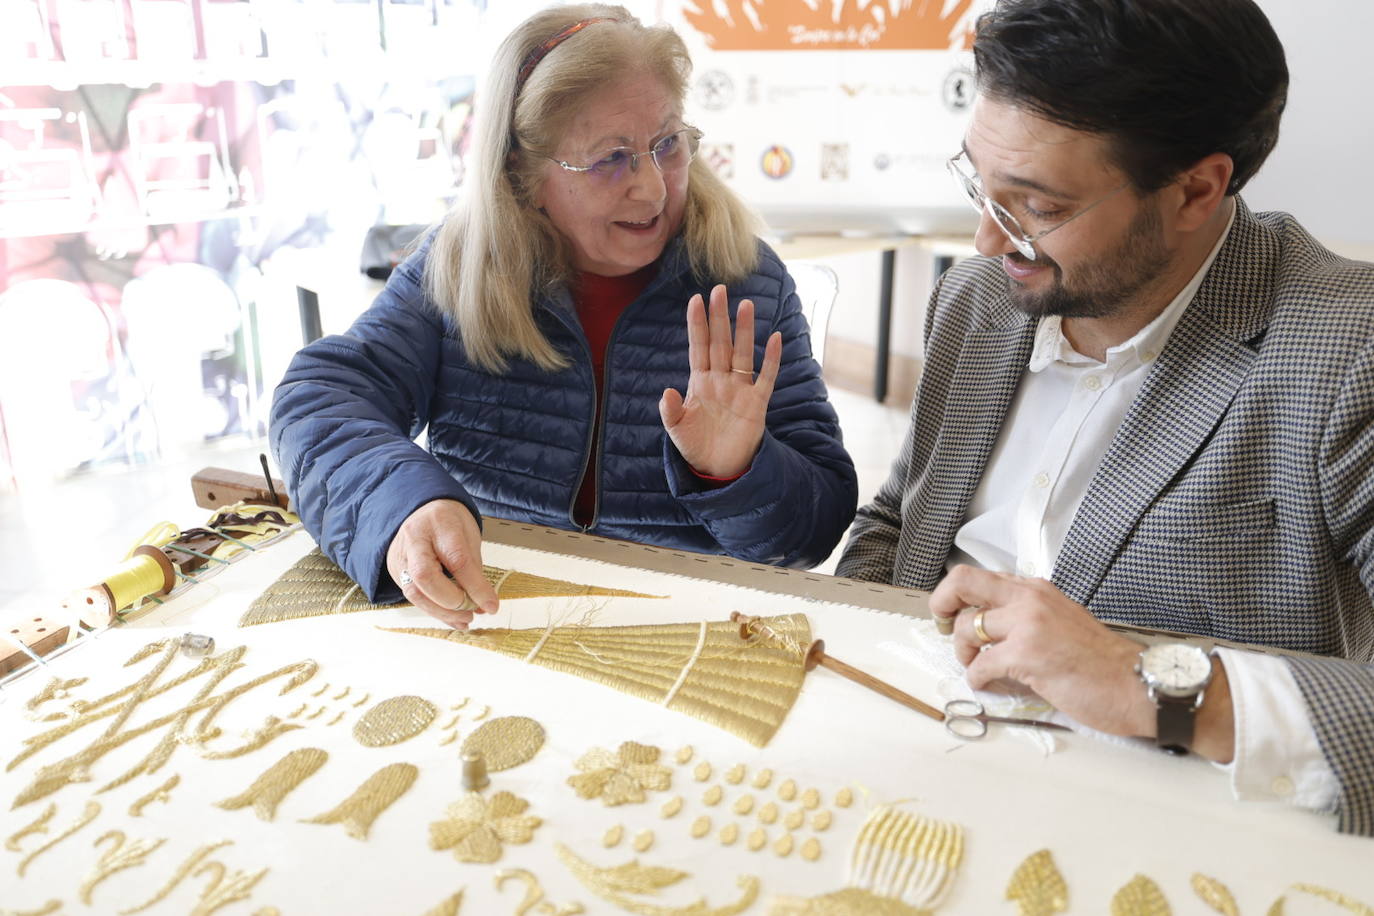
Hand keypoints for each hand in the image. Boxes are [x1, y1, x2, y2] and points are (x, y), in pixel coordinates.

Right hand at [385, 499, 498, 628]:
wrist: (421, 511)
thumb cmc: (448, 522)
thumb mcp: (468, 536)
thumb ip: (474, 569)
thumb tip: (484, 604)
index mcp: (439, 523)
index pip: (456, 559)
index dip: (475, 587)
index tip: (491, 605)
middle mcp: (414, 539)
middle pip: (426, 576)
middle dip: (451, 601)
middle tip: (472, 611)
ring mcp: (400, 556)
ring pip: (414, 592)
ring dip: (442, 612)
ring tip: (466, 619)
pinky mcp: (394, 571)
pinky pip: (413, 597)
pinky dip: (435, 611)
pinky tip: (453, 618)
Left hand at [659, 284, 781, 477]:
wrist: (718, 469)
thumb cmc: (696, 446)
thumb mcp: (677, 430)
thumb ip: (670, 411)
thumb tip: (666, 391)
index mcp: (699, 382)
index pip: (698, 346)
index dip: (697, 324)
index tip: (695, 299)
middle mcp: (720, 380)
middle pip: (721, 342)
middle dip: (719, 317)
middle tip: (720, 290)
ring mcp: (740, 390)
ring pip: (743, 353)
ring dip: (744, 330)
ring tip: (745, 305)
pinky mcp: (756, 404)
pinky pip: (766, 377)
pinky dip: (771, 359)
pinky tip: (774, 338)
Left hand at [928, 565, 1233, 761]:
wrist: (1139, 684)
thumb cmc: (1103, 662)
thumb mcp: (1061, 621)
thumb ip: (1025, 617)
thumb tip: (987, 629)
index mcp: (1036, 590)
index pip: (978, 575)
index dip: (953, 593)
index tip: (947, 612)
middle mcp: (1029, 599)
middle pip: (962, 584)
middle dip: (941, 606)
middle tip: (944, 630)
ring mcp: (1027, 625)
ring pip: (965, 629)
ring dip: (964, 654)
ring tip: (980, 668)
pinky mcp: (1027, 655)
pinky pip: (980, 666)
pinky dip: (978, 680)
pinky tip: (992, 686)